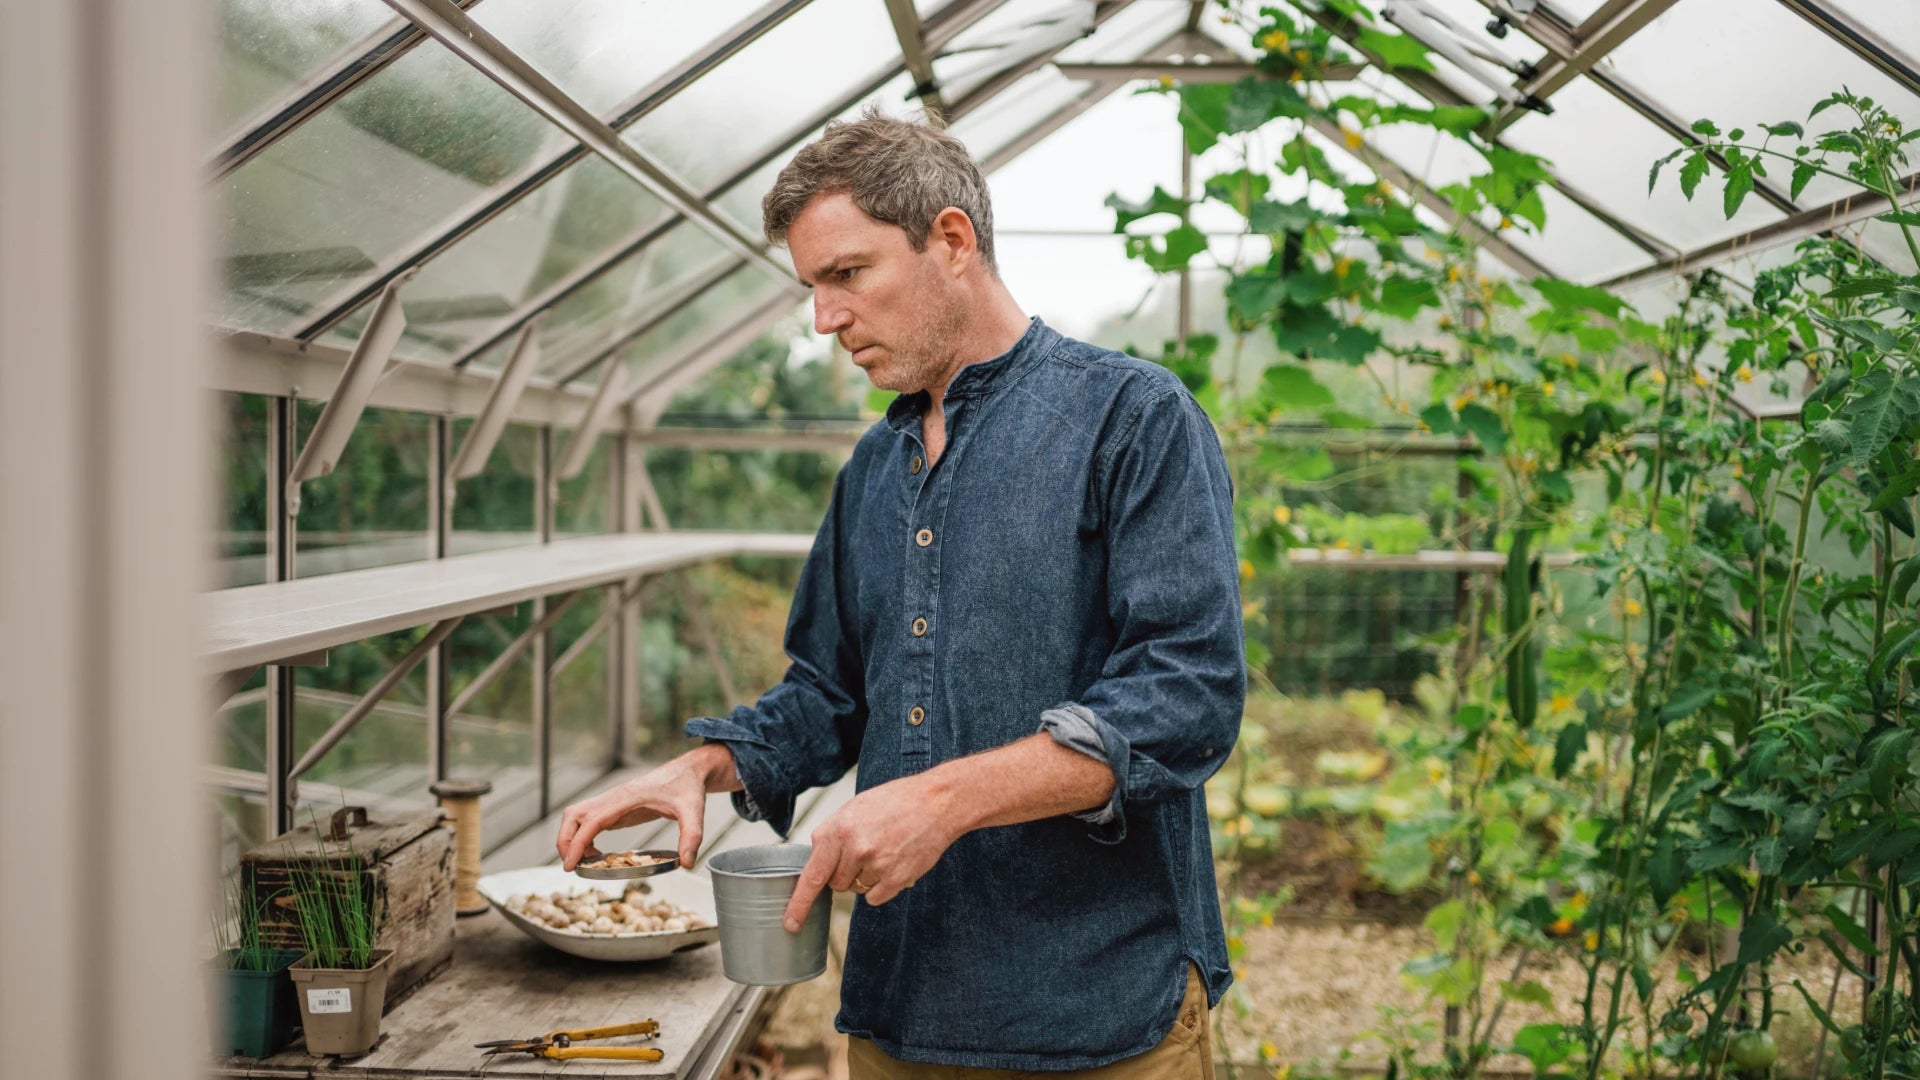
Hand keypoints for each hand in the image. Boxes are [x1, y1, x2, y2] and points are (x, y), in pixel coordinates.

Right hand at [555, 745, 733, 870]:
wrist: (689, 771)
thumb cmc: (688, 787)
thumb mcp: (694, 812)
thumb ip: (691, 836)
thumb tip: (687, 864)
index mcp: (626, 798)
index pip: (591, 820)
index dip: (577, 843)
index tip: (569, 865)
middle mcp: (613, 798)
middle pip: (572, 816)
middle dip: (565, 841)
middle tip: (572, 866)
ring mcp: (612, 801)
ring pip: (575, 815)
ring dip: (571, 838)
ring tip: (585, 862)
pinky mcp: (615, 807)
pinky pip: (588, 819)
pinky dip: (583, 836)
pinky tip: (596, 853)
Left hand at [783, 774, 958, 930]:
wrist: (937, 802)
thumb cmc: (896, 801)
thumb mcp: (854, 808)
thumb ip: (832, 834)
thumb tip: (817, 862)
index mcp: (839, 829)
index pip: (812, 876)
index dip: (799, 904)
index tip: (790, 923)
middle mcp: (855, 849)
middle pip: (835, 884)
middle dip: (843, 873)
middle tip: (864, 849)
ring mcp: (877, 866)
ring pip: (856, 890)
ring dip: (865, 877)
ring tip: (884, 850)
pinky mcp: (897, 879)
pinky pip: (875, 897)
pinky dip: (881, 887)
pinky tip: (893, 863)